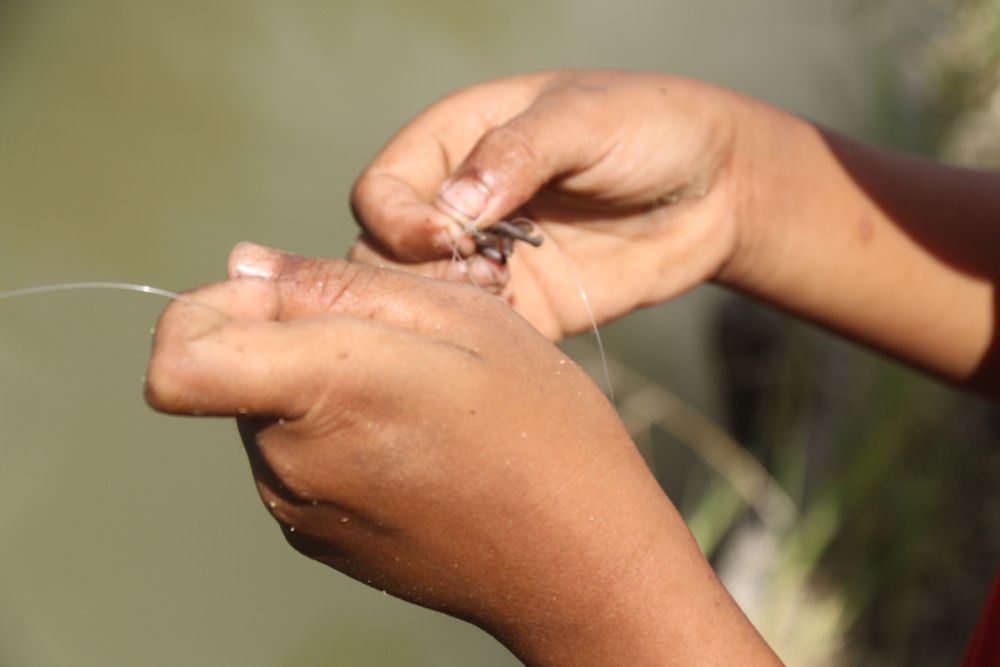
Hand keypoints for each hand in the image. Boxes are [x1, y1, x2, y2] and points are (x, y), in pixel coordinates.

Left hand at [145, 242, 777, 664]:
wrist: (580, 563)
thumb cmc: (543, 431)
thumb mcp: (462, 316)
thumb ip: (337, 284)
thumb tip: (244, 268)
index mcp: (326, 394)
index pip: (178, 356)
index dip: (211, 309)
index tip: (282, 298)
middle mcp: (292, 463)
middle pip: (232, 369)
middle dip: (292, 335)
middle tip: (399, 340)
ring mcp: (302, 510)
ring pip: (268, 409)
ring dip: (319, 383)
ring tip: (420, 393)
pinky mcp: (320, 537)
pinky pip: (296, 457)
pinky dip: (336, 430)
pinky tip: (415, 439)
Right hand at [350, 70, 753, 338]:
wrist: (718, 186)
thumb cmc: (650, 127)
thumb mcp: (583, 120)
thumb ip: (515, 154)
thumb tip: (454, 209)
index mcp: (454, 143)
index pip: (381, 191)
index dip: (398, 221)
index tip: (448, 239)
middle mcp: (457, 206)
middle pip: (384, 255)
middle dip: (415, 276)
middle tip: (481, 277)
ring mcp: (487, 261)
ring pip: (421, 304)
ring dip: (447, 312)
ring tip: (505, 296)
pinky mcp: (523, 308)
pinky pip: (475, 337)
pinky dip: (481, 344)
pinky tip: (520, 330)